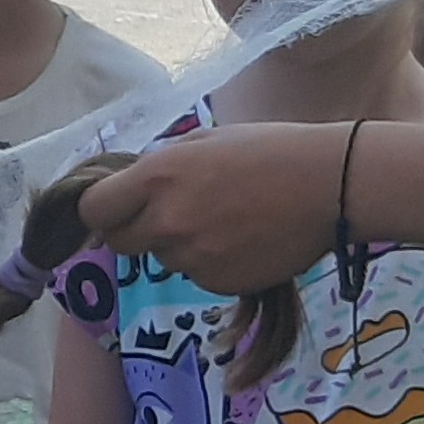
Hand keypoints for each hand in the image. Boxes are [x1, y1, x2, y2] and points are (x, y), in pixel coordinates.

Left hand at [74, 120, 344, 296]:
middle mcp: (168, 221)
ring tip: (223, 218)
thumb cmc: (269, 151)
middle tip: (168, 213)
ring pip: (162, 258)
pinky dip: (209, 262)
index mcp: (158, 177)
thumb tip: (125, 187)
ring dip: (178, 244)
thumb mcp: (204, 141)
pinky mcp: (218, 283)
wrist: (330, 186)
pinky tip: (241, 238)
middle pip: (121, 242)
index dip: (99, 211)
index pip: (94, 210)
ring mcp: (192, 257)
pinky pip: (196, 275)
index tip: (112, 209)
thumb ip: (158, 166)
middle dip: (134, 229)